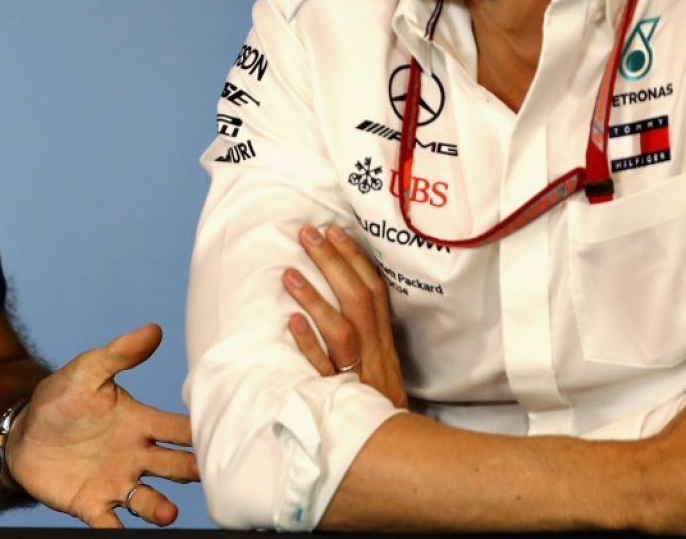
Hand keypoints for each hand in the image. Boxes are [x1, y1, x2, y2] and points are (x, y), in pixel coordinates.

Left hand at [6, 324, 197, 527]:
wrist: (23, 433)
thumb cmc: (60, 399)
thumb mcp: (87, 371)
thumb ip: (120, 354)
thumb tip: (154, 329)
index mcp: (140, 423)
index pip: (179, 429)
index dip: (201, 432)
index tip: (226, 434)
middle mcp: (136, 456)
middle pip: (175, 467)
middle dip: (193, 472)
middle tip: (207, 476)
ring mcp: (116, 482)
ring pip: (148, 500)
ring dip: (159, 509)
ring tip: (167, 513)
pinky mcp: (92, 504)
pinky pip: (109, 523)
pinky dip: (116, 531)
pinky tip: (121, 535)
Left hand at [282, 223, 407, 408]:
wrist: (396, 455)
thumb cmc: (379, 409)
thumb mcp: (379, 369)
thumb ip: (364, 338)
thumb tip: (342, 298)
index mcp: (384, 345)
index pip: (374, 293)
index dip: (355, 259)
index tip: (334, 230)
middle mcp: (376, 356)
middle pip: (359, 302)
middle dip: (334, 264)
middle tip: (307, 233)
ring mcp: (360, 377)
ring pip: (343, 331)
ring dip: (316, 299)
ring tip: (289, 273)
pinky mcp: (343, 400)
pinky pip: (325, 371)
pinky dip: (310, 346)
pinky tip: (290, 324)